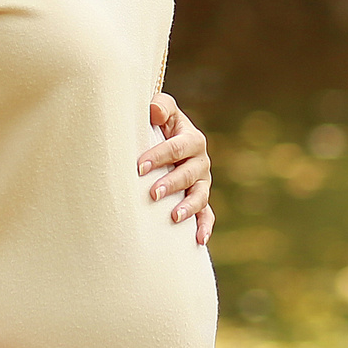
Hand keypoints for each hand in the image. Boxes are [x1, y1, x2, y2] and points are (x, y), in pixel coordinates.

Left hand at [138, 91, 216, 245]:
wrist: (166, 140)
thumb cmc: (159, 124)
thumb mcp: (162, 110)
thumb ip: (160, 106)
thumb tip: (154, 111)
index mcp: (191, 139)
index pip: (177, 147)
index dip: (159, 156)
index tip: (139, 167)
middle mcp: (200, 162)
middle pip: (188, 174)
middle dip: (171, 183)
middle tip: (152, 193)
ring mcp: (202, 183)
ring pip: (199, 196)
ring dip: (188, 207)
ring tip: (174, 217)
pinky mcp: (200, 199)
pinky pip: (207, 214)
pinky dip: (204, 226)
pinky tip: (199, 240)